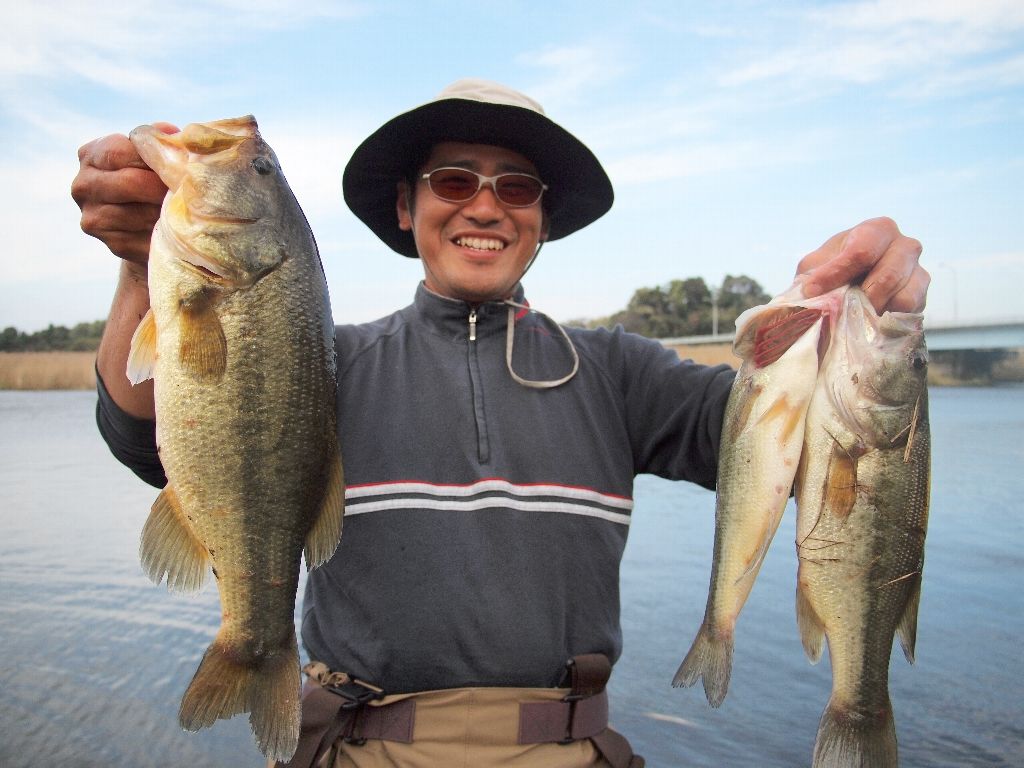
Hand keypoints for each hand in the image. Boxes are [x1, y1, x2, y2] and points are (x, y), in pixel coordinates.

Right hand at [71, 122, 177, 266]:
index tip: (178, 164)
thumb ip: (159, 141)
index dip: (153, 158)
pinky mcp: (112, 244)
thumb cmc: (154, 177)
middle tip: (190, 189)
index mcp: (90, 155)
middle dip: (164, 186)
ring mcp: (93, 217)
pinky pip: (145, 237)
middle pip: (131, 182)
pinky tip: (175, 227)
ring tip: (185, 207)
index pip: (120, 151)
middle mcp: (83, 185)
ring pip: (140, 213)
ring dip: (167, 211)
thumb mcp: (153, 155)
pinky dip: (164, 232)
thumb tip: (173, 133)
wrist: (149, 222)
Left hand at [796, 217, 928, 313]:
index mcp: (878, 231)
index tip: (812, 290)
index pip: (863, 251)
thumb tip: (810, 291)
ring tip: (853, 318)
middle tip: (838, 311)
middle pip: (888, 274)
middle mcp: (905, 246)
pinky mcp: (921, 298)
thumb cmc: (830, 272)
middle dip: (860, 298)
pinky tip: (869, 321)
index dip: (837, 273)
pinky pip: (909, 312)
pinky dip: (887, 320)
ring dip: (874, 312)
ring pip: (903, 296)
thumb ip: (813, 275)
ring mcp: (918, 272)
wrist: (845, 290)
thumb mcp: (815, 268)